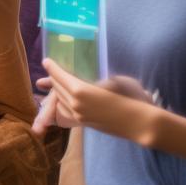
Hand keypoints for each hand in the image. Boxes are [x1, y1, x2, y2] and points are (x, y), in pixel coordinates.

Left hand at [34, 59, 153, 140]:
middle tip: (50, 69)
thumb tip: (85, 74)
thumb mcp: (112, 80)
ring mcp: (78, 115)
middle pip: (57, 87)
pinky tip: (62, 97)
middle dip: (52, 77)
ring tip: (53, 82)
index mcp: (80, 90)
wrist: (139, 123)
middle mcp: (75, 103)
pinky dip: (61, 101)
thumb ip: (95, 78)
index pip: (59, 76)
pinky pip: (65, 110)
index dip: (52, 67)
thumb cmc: (130, 98)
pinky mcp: (83, 123)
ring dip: (55, 89)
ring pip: (59, 99)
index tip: (46, 61)